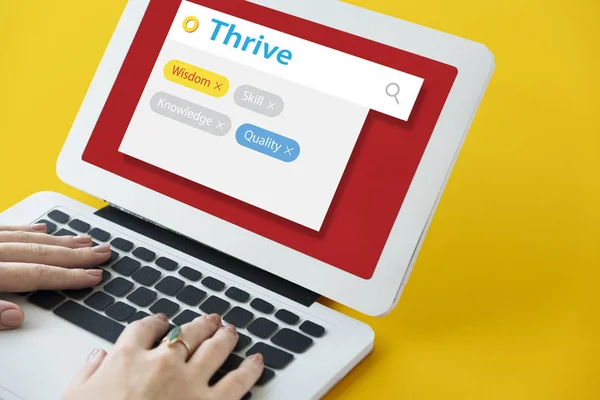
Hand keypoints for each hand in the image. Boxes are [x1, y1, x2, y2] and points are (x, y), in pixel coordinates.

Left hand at [0, 224, 111, 329]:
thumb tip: (16, 316)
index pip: (37, 275)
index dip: (69, 276)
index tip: (93, 276)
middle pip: (41, 253)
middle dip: (76, 255)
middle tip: (101, 253)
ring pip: (28, 239)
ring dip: (60, 241)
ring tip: (84, 241)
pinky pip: (7, 229)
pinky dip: (28, 230)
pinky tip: (43, 229)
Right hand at [63, 313, 263, 399]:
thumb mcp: (74, 398)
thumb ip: (87, 374)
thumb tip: (97, 357)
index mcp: (127, 358)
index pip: (145, 329)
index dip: (156, 322)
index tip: (162, 321)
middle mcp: (162, 363)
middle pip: (187, 333)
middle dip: (201, 324)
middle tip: (210, 320)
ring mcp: (189, 382)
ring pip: (215, 348)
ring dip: (225, 337)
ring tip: (231, 331)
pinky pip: (237, 382)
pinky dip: (250, 369)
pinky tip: (257, 362)